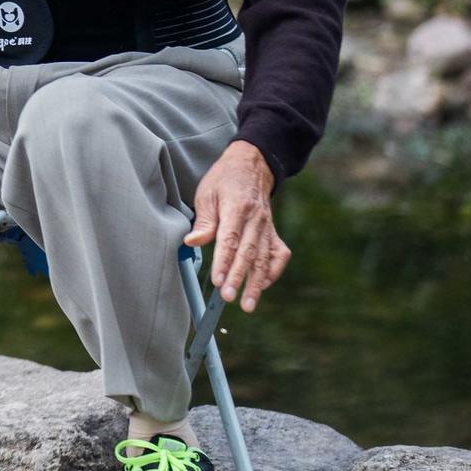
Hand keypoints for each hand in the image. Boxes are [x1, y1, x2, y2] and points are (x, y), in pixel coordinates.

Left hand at [182, 140, 287, 313]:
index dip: (224, 262)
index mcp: (236, 207)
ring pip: (264, 259)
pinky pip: (279, 254)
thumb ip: (203, 221)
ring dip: (257, 283)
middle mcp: (256, 219)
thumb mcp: (206, 193)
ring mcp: (267, 226)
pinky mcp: (273, 231)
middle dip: (239, 278)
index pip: (230, 239)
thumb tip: (192, 243)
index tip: (217, 280)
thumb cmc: (224, 180)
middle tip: (229, 297)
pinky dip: (273, 271)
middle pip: (248, 253)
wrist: (252, 165)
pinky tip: (263, 284)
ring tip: (248, 304)